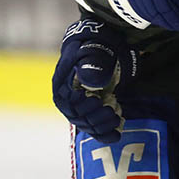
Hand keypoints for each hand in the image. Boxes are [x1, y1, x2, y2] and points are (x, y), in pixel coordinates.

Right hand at [52, 17, 137, 143]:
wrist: (106, 43)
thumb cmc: (98, 43)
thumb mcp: (96, 48)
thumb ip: (92, 62)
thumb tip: (89, 80)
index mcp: (62, 80)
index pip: (66, 99)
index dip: (79, 104)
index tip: (95, 100)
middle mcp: (67, 95)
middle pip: (75, 115)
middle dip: (93, 117)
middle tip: (110, 112)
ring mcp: (79, 104)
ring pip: (85, 123)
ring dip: (100, 125)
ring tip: (116, 119)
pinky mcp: (91, 110)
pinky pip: (93, 127)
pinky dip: (104, 133)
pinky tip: (116, 136)